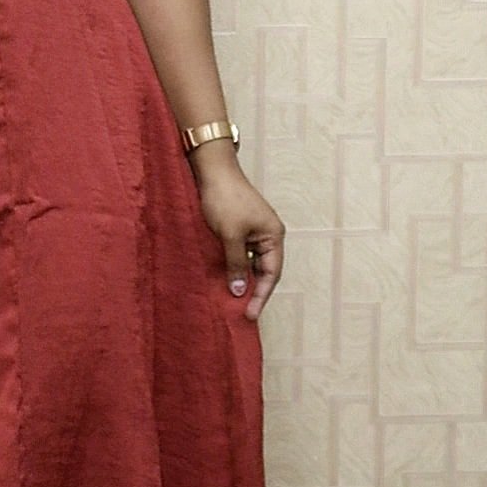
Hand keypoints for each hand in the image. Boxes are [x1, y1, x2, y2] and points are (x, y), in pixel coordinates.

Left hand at [192, 156, 284, 320]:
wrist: (212, 171)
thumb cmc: (225, 199)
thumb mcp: (230, 235)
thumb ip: (236, 264)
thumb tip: (240, 290)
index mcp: (273, 236)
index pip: (271, 274)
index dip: (261, 295)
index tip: (250, 314)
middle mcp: (268, 235)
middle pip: (264, 270)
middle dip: (253, 291)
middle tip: (240, 313)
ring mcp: (254, 232)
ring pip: (251, 263)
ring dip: (242, 280)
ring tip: (232, 301)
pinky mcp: (240, 229)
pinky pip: (241, 254)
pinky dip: (234, 267)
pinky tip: (225, 279)